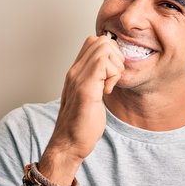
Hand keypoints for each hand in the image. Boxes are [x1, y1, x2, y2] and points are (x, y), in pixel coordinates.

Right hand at [45, 35, 124, 163]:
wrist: (68, 145)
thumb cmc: (81, 124)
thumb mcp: (91, 95)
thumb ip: (96, 80)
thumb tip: (112, 69)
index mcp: (76, 71)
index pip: (94, 41)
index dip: (110, 52)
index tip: (111, 74)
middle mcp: (74, 71)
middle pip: (101, 40)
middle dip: (116, 56)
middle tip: (113, 78)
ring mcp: (78, 78)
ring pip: (104, 48)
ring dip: (115, 66)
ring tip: (109, 85)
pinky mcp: (85, 89)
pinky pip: (104, 64)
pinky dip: (113, 75)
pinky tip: (107, 91)